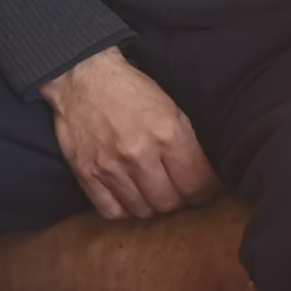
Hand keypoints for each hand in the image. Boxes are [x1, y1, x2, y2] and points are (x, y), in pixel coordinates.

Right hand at [38, 45, 218, 220]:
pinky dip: (125, 210)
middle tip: (182, 192)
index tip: (208, 191)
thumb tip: (207, 175)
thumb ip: (188, 143)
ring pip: (143, 211)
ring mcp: (111, 168)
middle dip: (182, 201)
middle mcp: (140, 155)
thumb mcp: (173, 108)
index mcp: (168, 134)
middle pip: (171, 203)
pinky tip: (131, 198)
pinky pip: (112, 212)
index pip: (198, 185)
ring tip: (156, 194)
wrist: (82, 78)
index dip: (207, 193)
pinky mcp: (87, 175)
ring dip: (154, 206)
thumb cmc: (132, 90)